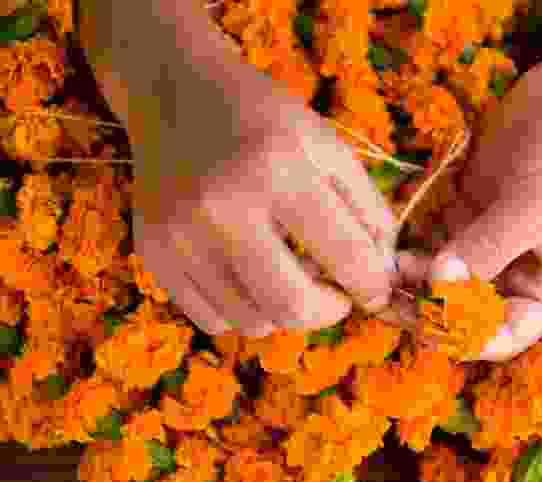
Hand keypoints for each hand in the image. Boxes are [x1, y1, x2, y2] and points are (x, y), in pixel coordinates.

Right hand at [80, 1, 397, 336]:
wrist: (176, 94)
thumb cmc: (262, 117)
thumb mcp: (326, 143)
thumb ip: (366, 205)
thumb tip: (384, 271)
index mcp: (280, 169)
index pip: (345, 256)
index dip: (373, 286)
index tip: (375, 290)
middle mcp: (223, 206)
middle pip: (292, 307)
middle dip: (330, 312)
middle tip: (337, 296)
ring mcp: (180, 235)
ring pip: (253, 322)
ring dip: (285, 311)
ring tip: (290, 274)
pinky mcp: (153, 253)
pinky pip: (213, 320)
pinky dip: (244, 310)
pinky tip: (250, 274)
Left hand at [400, 59, 541, 360]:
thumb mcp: (535, 208)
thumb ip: (486, 250)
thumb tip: (438, 287)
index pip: (501, 335)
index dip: (462, 337)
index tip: (423, 321)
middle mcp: (514, 275)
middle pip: (462, 313)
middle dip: (425, 311)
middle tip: (382, 300)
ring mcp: (486, 245)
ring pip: (440, 282)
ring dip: (410, 284)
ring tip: (376, 274)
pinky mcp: (464, 216)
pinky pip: (431, 245)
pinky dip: (410, 252)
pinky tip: (386, 248)